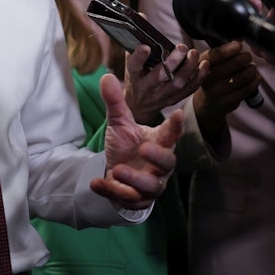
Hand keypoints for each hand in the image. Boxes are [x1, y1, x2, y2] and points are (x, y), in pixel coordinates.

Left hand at [91, 73, 182, 209]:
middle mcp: (159, 165)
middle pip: (167, 163)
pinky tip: (96, 183)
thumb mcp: (119, 123)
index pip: (171, 133)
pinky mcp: (135, 198)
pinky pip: (127, 198)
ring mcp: (149, 184)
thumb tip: (106, 76)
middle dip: (157, 157)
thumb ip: (115, 103)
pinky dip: (110, 191)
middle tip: (144, 149)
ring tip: (117, 169)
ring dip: (134, 179)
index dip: (176, 125)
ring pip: (149, 185)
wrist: (117, 173)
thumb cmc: (126, 145)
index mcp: (159, 143)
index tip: (178, 113)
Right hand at [123, 43, 206, 123]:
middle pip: (160, 75)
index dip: (140, 57)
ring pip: (177, 83)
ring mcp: (161, 95)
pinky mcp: (173, 99)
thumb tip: (142, 19)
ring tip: (194, 53)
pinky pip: (189, 90)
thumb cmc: (135, 77)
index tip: (146, 46)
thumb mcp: (130, 61)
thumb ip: (136, 42)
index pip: (134, 66)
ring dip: (189, 68)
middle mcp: (146, 86)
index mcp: (134, 75)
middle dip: (172, 61)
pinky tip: (204, 65)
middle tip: (182, 47)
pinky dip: (199, 77)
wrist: (138, 105)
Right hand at [193, 40, 258, 138]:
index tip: (239, 44)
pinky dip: (255, 80)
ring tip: (252, 67)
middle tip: (247, 56)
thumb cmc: (211, 77)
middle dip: (245, 57)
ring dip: (252, 69)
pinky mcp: (228, 102)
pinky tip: (254, 77)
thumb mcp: (209, 63)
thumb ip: (221, 52)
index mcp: (201, 65)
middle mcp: (207, 78)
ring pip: (244, 76)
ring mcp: (217, 91)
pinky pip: (247, 88)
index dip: (230, 48)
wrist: (206, 102)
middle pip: (235, 63)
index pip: (217, 54)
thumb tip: (238, 40)